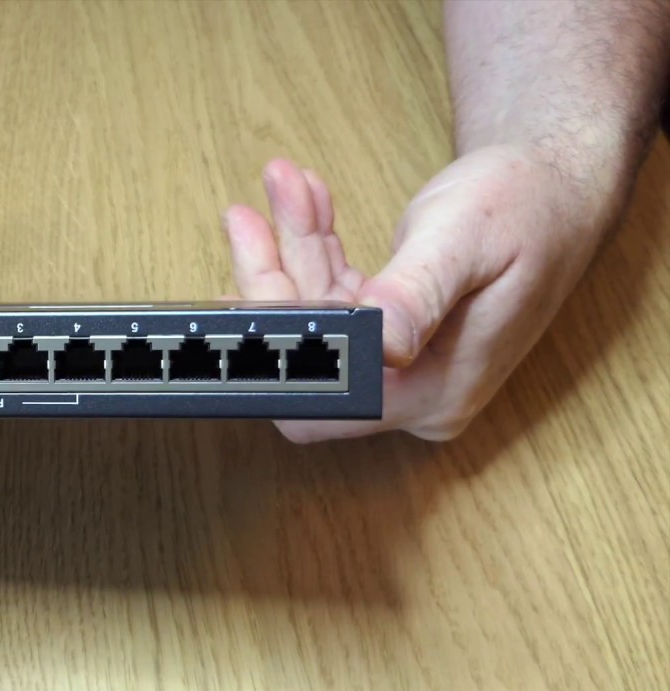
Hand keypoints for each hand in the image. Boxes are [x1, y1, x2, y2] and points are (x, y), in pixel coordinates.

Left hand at [224, 144, 607, 441]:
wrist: (560, 185)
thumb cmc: (527, 206)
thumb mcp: (465, 241)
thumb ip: (414, 293)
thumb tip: (376, 344)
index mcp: (435, 391)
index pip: (325, 397)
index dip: (275, 354)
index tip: (238, 296)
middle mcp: (415, 394)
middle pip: (307, 360)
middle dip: (269, 283)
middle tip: (247, 216)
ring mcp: (404, 368)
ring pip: (315, 323)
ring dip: (288, 254)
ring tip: (282, 186)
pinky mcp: (394, 337)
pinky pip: (334, 303)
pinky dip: (314, 251)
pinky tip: (306, 203)